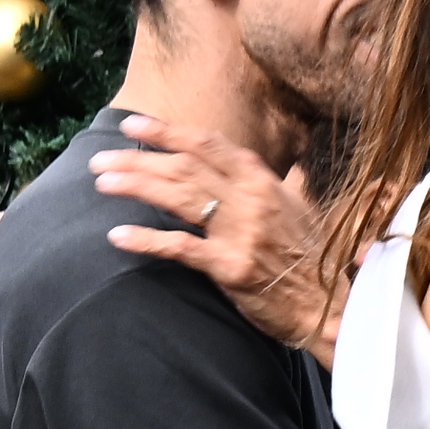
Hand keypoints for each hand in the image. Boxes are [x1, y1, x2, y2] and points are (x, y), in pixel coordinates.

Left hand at [96, 116, 344, 354]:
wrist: (329, 304)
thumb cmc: (311, 255)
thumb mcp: (300, 208)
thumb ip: (281, 182)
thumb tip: (280, 164)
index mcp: (263, 180)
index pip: (208, 145)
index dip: (168, 132)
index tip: (133, 124)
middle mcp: (250, 199)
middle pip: (184, 167)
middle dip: (138, 160)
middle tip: (100, 160)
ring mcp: (240, 233)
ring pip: (179, 198)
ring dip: (136, 187)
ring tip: (102, 183)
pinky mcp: (230, 267)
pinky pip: (181, 248)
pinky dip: (147, 240)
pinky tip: (118, 235)